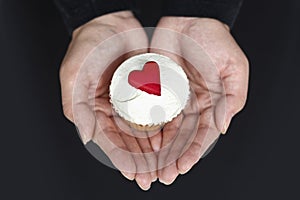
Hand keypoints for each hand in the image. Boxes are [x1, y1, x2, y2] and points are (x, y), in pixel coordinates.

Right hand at [59, 11, 157, 189]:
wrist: (111, 22)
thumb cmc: (88, 46)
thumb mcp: (74, 75)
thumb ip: (77, 107)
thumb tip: (87, 137)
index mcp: (93, 110)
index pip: (108, 140)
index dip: (121, 158)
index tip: (133, 173)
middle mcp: (113, 110)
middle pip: (127, 141)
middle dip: (140, 161)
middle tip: (151, 177)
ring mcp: (130, 102)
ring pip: (143, 132)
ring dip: (153, 151)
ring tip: (163, 166)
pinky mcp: (146, 91)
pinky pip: (155, 113)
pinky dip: (162, 129)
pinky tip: (170, 142)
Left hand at [150, 17, 248, 183]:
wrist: (189, 18)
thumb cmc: (215, 40)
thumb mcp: (234, 69)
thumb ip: (232, 100)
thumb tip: (222, 128)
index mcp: (212, 102)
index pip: (203, 133)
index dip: (194, 151)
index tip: (184, 166)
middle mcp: (192, 104)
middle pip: (183, 137)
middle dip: (175, 157)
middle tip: (166, 176)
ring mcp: (174, 98)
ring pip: (167, 129)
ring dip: (161, 149)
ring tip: (154, 167)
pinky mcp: (158, 88)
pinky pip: (152, 111)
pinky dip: (149, 128)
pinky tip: (145, 143)